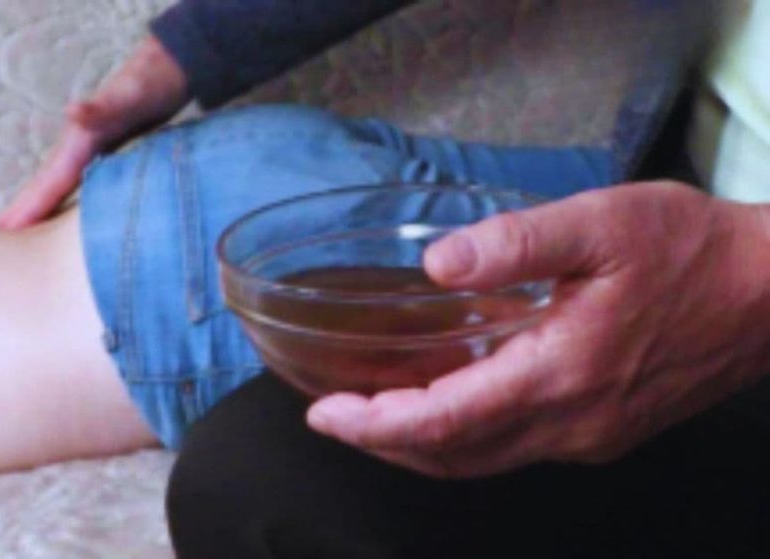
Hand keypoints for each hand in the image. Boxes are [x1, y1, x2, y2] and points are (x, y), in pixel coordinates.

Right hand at [0, 36, 188, 228]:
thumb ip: (101, 107)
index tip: (3, 234)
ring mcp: (88, 151)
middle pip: (43, 187)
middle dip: (18, 213)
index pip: (49, 183)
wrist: (167, 65)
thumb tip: (71, 110)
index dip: (28, 209)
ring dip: (35, 209)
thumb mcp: (130, 95)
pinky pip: (76, 184)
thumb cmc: (150, 82)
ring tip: (13, 234)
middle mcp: (78, 147)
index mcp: (80, 141)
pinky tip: (57, 213)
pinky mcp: (102, 154)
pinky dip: (61, 200)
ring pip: (55, 187)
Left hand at [307, 182, 769, 477]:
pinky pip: (516, 448)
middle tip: (336, 417)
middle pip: (453, 457)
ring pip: (483, 460)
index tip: (325, 415)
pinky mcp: (606, 430)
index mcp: (558, 375)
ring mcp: (589, 435)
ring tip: (377, 415)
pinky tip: (451, 403)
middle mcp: (569, 423)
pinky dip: (466, 437)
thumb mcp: (601, 224)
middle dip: (384, 443)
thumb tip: (438, 264)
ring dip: (422, 446)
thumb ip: (514, 243)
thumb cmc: (691, 251)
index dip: (373, 425)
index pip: (441, 423)